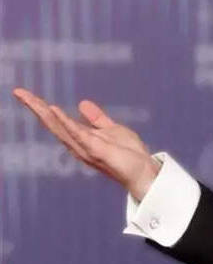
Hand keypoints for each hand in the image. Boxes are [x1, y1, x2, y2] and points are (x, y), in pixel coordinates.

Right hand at [11, 87, 161, 200]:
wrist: (144, 171)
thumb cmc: (129, 154)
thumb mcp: (111, 130)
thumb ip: (97, 119)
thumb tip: (82, 103)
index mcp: (80, 137)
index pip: (56, 120)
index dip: (40, 107)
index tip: (23, 93)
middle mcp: (77, 144)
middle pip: (52, 123)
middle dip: (34, 107)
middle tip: (18, 91)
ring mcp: (85, 148)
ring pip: (59, 128)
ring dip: (43, 112)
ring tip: (28, 98)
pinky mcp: (96, 150)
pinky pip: (78, 135)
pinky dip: (66, 122)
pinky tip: (54, 110)